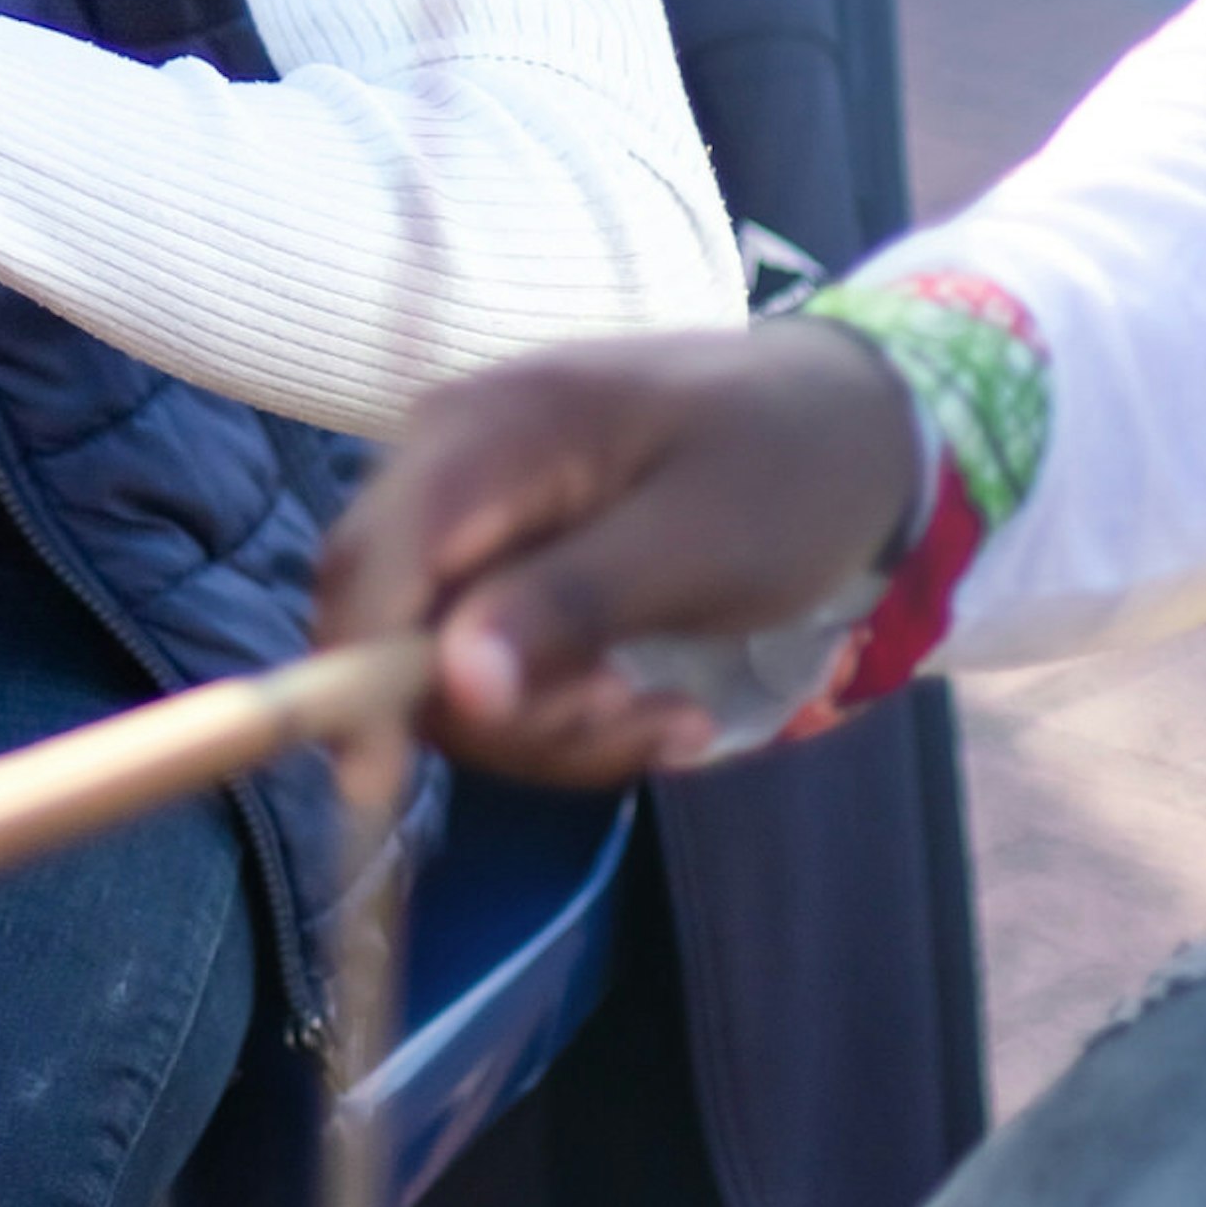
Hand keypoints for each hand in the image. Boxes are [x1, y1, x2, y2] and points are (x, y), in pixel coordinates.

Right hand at [316, 322, 921, 787]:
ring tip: (664, 717)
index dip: (355, 674)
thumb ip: (571, 604)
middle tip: (627, 720)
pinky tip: (654, 707)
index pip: (373, 560)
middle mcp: (448, 457)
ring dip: (545, 721)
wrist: (851, 423)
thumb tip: (453, 681)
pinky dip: (559, 705)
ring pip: (433, 661)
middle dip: (499, 710)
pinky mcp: (497, 555)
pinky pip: (482, 660)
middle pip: (388, 623)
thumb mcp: (701, 547)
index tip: (376, 783)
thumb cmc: (787, 471)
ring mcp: (468, 508)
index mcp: (493, 431)